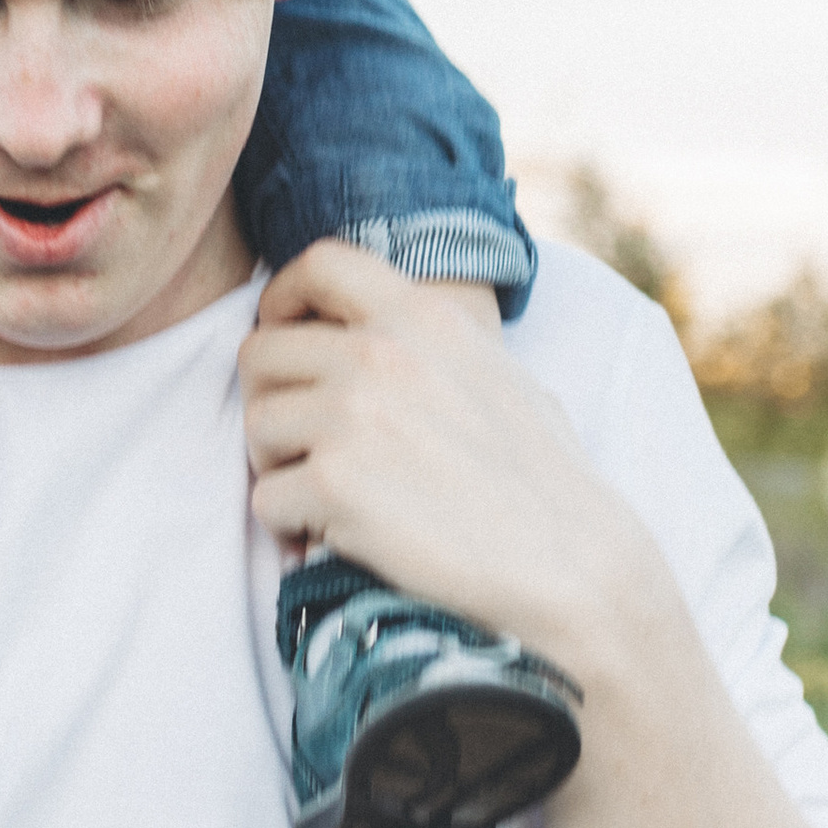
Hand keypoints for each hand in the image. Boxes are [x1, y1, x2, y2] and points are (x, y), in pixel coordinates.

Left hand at [238, 244, 654, 678]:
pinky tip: (326, 541)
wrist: (570, 564)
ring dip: (276, 467)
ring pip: (257, 425)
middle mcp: (382, 351)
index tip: (284, 338)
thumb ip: (435, 347)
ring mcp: (354, 414)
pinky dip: (288, 526)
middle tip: (296, 449)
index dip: (283, 300)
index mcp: (425, 316)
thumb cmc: (547, 482)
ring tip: (318, 501)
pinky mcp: (335, 483)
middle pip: (263, 351)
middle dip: (269, 400)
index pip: (320, 264)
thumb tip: (385, 337)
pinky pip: (266, 498)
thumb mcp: (502, 375)